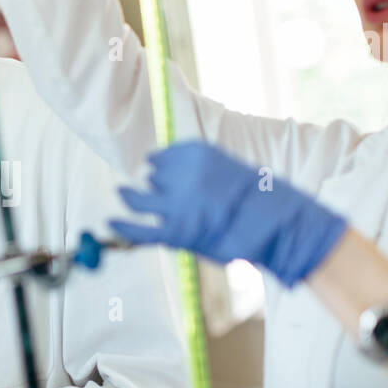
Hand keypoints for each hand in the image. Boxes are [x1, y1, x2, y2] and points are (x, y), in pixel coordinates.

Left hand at [111, 141, 347, 286]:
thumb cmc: (260, 201)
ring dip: (130, 197)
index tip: (155, 164)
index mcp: (198, 154)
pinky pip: (140, 230)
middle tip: (153, 184)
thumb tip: (171, 173)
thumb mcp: (230, 171)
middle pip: (155, 177)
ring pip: (140, 199)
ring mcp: (177, 205)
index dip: (161, 163)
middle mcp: (182, 176)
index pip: (167, 156)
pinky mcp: (176, 232)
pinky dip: (123, 226)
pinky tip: (110, 221)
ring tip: (121, 192)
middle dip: (155, 182)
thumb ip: (202, 170)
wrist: (278, 226)